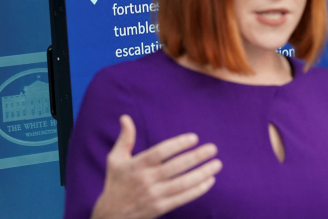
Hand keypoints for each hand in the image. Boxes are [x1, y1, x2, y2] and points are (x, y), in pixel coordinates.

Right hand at [91, 115, 221, 218]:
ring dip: (202, 174)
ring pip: (182, 184)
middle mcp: (146, 180)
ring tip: (217, 164)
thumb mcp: (115, 159)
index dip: (177, 144)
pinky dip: (198, 190)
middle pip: (175, 167)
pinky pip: (182, 198)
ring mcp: (154, 195)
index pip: (160, 152)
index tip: (194, 138)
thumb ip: (125, 139)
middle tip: (213, 148)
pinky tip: (210, 180)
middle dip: (196, 157)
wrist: (110, 216)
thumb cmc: (115, 183)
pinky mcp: (160, 208)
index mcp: (136, 166)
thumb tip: (125, 117)